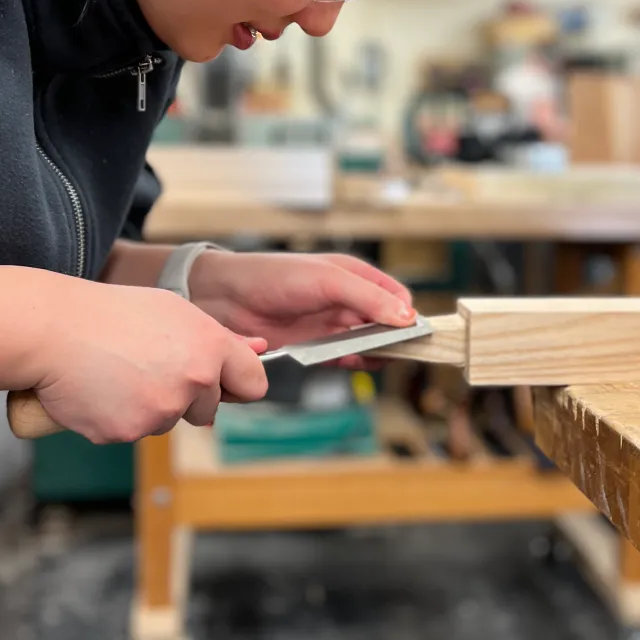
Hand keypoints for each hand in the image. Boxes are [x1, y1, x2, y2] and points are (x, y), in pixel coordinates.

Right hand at [28, 274, 268, 443]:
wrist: (52, 329)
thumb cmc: (112, 314)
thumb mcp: (173, 311)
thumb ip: (220, 337)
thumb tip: (260, 349)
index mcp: (211, 346)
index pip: (253, 383)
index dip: (238, 385)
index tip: (224, 384)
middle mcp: (195, 380)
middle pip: (208, 410)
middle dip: (185, 397)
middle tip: (147, 366)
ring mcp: (161, 410)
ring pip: (168, 422)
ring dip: (149, 407)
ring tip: (118, 372)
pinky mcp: (128, 432)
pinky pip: (132, 432)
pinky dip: (117, 418)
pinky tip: (100, 390)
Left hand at [188, 251, 414, 348]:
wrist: (225, 298)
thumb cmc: (274, 275)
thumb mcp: (327, 279)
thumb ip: (368, 297)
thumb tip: (407, 316)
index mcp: (354, 275)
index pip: (396, 296)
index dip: (408, 314)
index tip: (415, 331)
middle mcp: (346, 300)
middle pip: (386, 323)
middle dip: (395, 337)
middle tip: (401, 351)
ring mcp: (331, 326)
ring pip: (367, 344)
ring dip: (375, 352)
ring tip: (375, 357)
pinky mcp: (315, 348)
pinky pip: (344, 360)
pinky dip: (354, 363)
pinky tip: (355, 364)